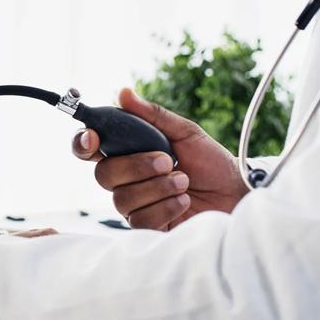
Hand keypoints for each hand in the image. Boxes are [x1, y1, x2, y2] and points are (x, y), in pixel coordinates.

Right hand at [72, 88, 247, 230]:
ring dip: (157, 187)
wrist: (237, 196)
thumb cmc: (213, 164)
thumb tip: (124, 93)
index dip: (82, 142)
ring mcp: (135, 205)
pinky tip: (183, 201)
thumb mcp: (186, 132)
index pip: (89, 150)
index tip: (93, 137)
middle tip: (167, 161)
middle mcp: (126, 180)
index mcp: (128, 153)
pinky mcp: (148, 227)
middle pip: (104, 174)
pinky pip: (140, 219)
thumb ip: (154, 115)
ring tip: (184, 181)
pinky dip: (165, 206)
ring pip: (122, 198)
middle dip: (136, 166)